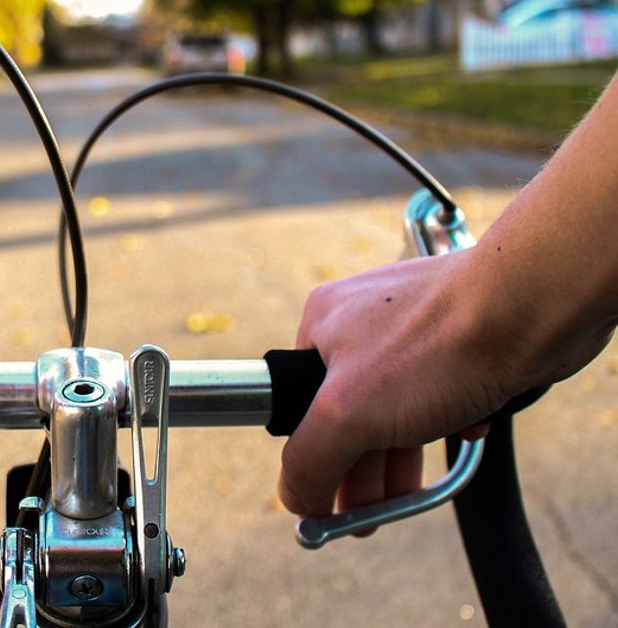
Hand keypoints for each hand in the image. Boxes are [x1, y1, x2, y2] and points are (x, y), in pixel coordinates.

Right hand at [280, 250, 518, 519]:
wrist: (530, 308)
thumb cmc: (437, 345)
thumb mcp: (347, 413)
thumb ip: (308, 459)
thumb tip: (293, 496)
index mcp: (321, 324)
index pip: (299, 405)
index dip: (315, 458)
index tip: (329, 503)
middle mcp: (361, 321)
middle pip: (349, 414)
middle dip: (361, 470)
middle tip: (368, 516)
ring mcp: (411, 328)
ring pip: (397, 407)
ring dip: (403, 455)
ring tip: (407, 497)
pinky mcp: (457, 337)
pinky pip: (440, 392)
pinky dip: (450, 420)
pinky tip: (466, 425)